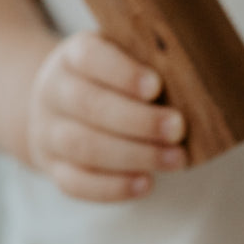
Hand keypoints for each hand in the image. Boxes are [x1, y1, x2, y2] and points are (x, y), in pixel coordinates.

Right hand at [25, 32, 186, 200]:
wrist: (58, 106)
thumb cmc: (109, 79)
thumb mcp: (120, 56)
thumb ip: (148, 59)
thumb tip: (195, 74)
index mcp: (72, 57)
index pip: (88, 56)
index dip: (121, 72)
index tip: (156, 86)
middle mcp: (54, 92)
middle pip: (89, 105)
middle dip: (139, 120)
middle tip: (178, 129)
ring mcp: (48, 133)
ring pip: (83, 146)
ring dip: (134, 155)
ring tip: (176, 159)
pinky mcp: (54, 167)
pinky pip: (76, 182)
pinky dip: (112, 187)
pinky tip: (146, 184)